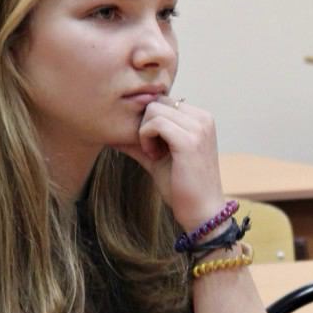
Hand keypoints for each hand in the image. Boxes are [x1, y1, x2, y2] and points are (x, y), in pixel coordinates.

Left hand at [115, 96, 226, 229]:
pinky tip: (153, 156)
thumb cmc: (183, 186)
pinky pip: (155, 123)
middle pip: (156, 101)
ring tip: (153, 154)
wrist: (201, 211)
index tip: (152, 145)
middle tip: (151, 149)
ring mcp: (198, 128)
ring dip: (144, 132)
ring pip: (153, 109)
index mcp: (200, 118)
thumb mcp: (158, 157)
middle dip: (145, 124)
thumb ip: (139, 141)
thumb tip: (110, 132)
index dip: (149, 120)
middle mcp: (202, 118)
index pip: (163, 100)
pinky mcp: (189, 140)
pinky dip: (146, 138)